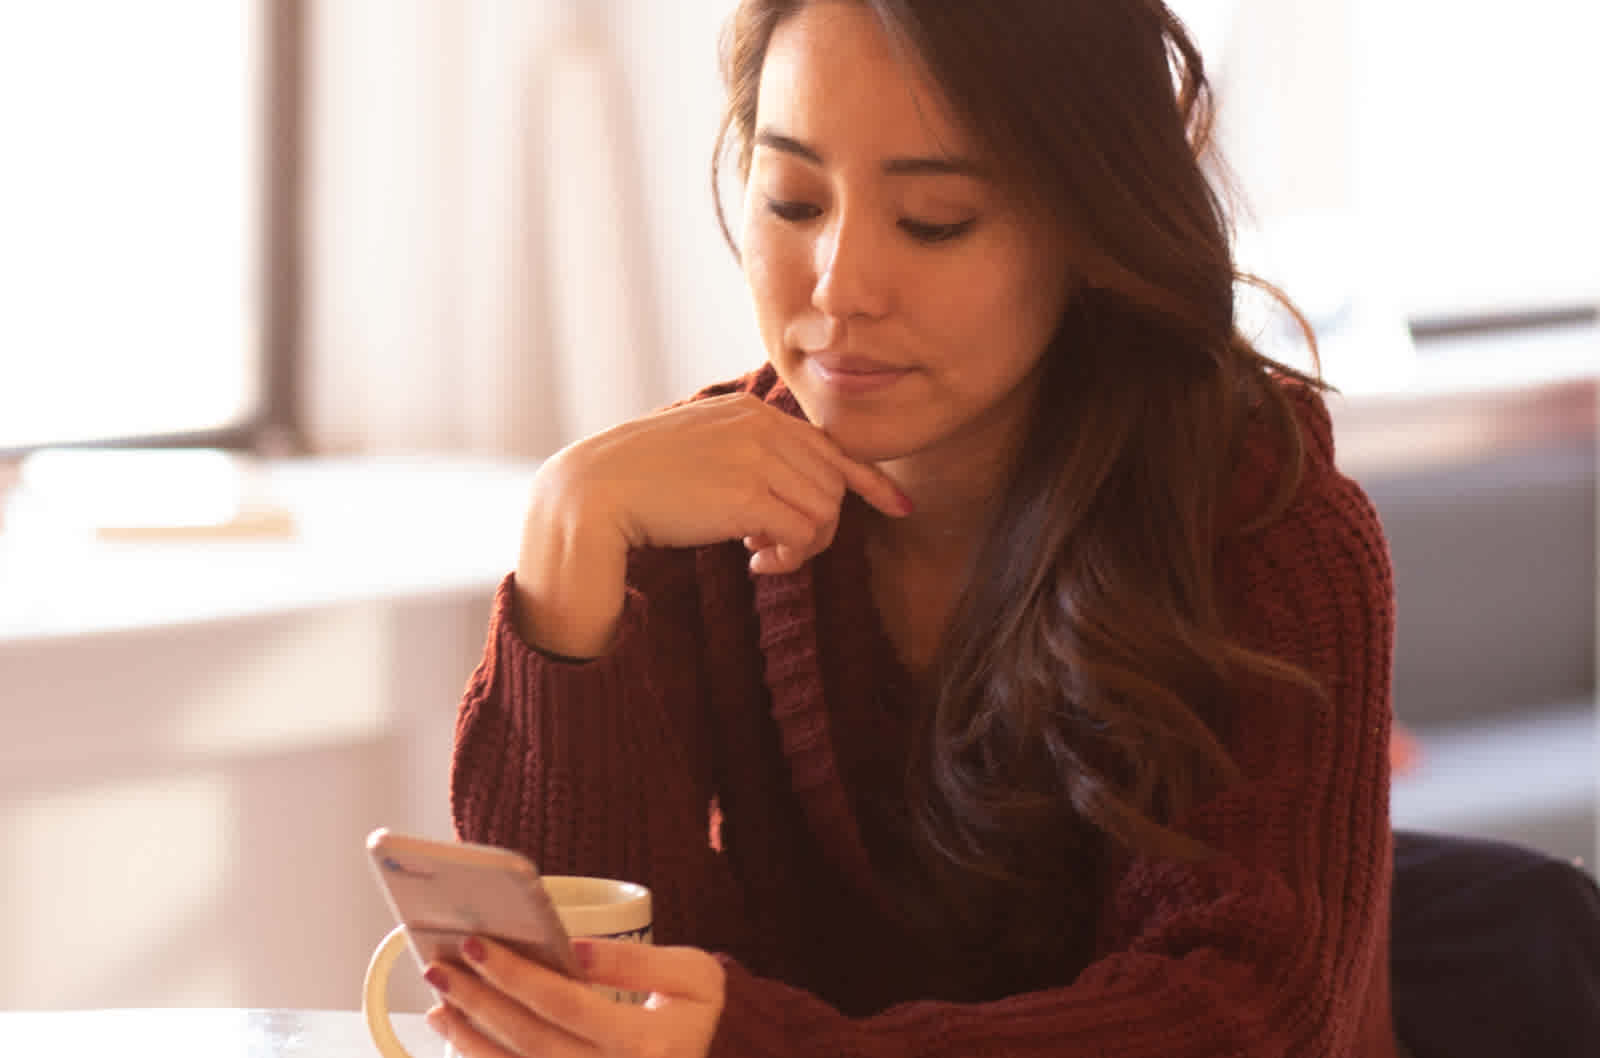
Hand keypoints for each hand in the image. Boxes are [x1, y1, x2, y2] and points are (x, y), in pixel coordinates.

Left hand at [422, 936, 724, 1057]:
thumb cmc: (696, 1016)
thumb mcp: (694, 977)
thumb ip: (636, 962)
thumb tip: (573, 949)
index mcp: (645, 1043)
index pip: (566, 1005)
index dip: (518, 976)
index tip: (478, 945)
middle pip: (530, 1040)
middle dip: (480, 1002)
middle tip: (441, 967)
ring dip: (470, 1037)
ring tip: (439, 1003)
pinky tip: (460, 1035)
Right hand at [541, 392, 911, 575]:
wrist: (593, 492)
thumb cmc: (638, 481)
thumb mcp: (700, 450)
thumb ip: (745, 459)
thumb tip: (783, 507)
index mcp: (750, 412)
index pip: (828, 446)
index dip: (869, 481)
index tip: (898, 506)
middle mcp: (760, 427)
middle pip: (832, 485)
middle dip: (818, 527)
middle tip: (775, 551)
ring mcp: (755, 458)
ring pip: (825, 512)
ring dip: (803, 547)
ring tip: (762, 556)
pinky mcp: (745, 495)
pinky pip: (802, 534)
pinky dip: (789, 558)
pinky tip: (754, 561)